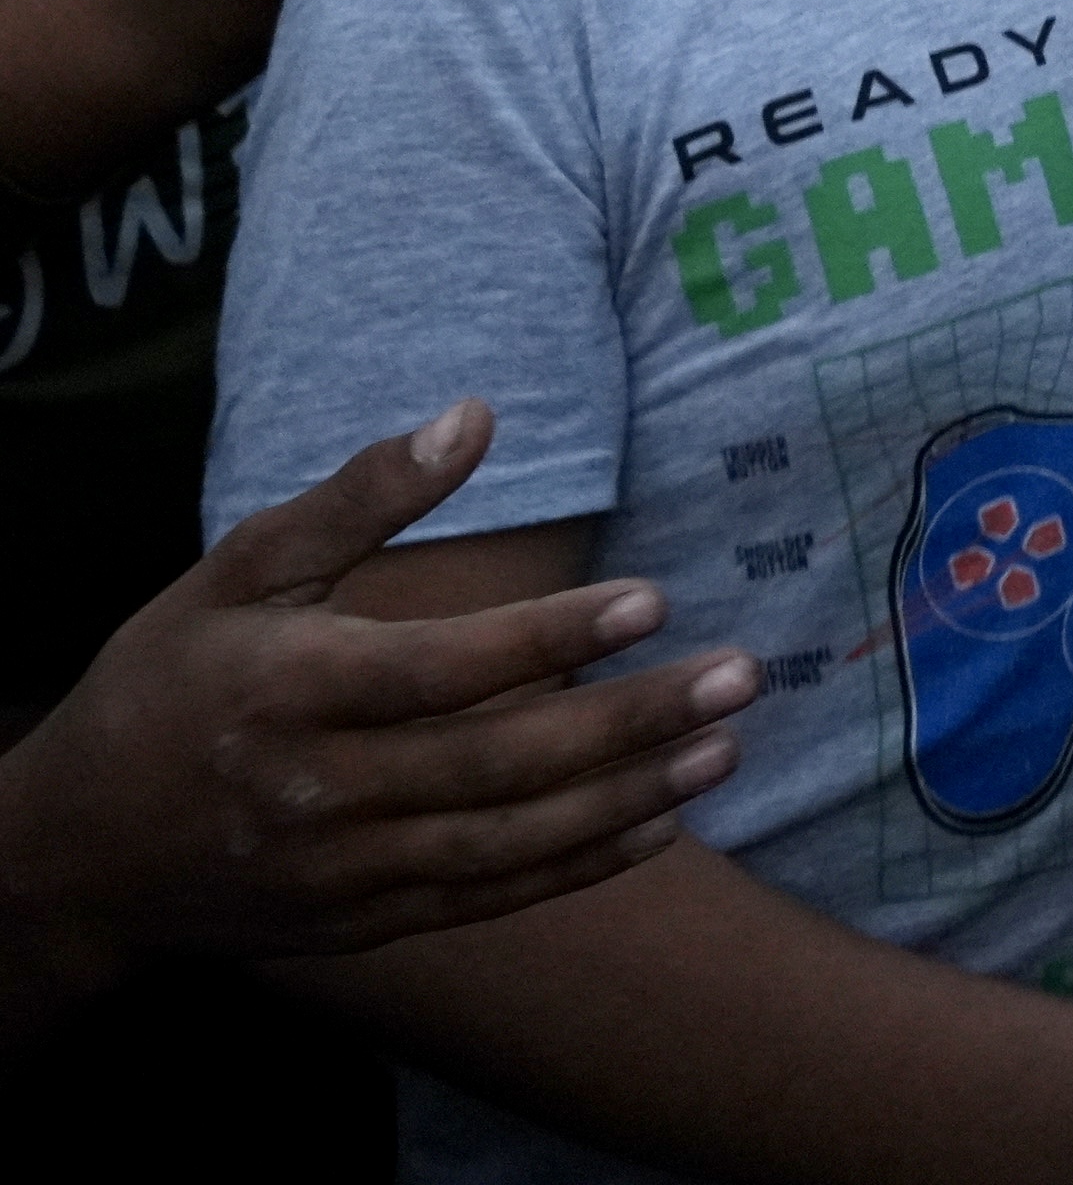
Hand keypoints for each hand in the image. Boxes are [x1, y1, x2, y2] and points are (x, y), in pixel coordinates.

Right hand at [0, 404, 753, 1015]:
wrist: (71, 853)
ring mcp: (342, 868)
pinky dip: (578, 869)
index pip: (440, 670)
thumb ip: (359, 498)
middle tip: (741, 674)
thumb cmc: (166, 683)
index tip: (655, 597)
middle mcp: (320, 790)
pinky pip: (486, 900)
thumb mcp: (238, 572)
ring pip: (508, 842)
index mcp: (289, 690)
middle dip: (629, 720)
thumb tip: (474, 413)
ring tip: (727, 747)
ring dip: (628, 798)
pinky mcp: (360, 920)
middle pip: (497, 762)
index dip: (549, 637)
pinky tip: (662, 825)